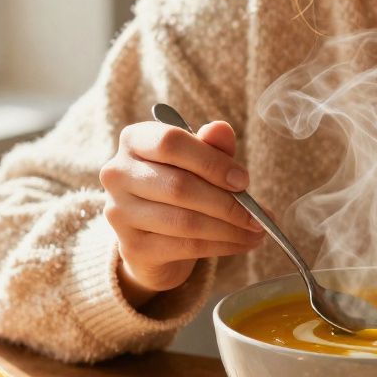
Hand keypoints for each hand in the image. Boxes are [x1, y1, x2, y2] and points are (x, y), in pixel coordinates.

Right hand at [100, 120, 264, 304]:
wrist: (152, 237)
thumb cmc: (179, 187)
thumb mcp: (198, 162)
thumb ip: (211, 146)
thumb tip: (222, 129)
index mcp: (134, 140)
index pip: (170, 143)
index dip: (212, 162)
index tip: (244, 180)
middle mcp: (117, 173)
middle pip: (179, 186)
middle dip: (227, 203)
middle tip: (259, 215)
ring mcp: (120, 212)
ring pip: (185, 221)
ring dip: (229, 229)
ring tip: (257, 231)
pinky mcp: (132, 247)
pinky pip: (185, 246)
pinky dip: (221, 246)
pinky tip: (242, 244)